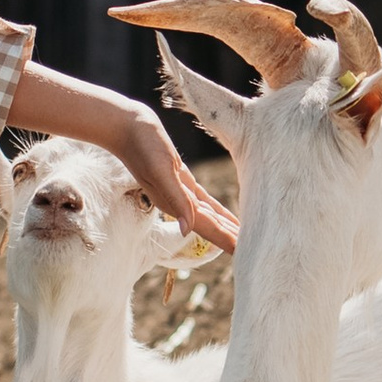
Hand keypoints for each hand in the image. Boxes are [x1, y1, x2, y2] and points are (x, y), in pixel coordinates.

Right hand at [122, 103, 237, 253]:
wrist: (127, 127)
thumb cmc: (142, 146)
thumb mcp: (161, 171)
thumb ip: (175, 200)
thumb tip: (186, 230)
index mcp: (174, 203)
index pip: (206, 228)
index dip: (225, 241)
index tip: (243, 254)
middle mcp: (177, 203)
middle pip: (210, 226)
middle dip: (229, 239)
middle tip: (253, 251)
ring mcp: (179, 192)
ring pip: (209, 216)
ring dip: (226, 228)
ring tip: (244, 240)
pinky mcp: (181, 180)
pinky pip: (204, 202)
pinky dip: (218, 211)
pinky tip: (228, 218)